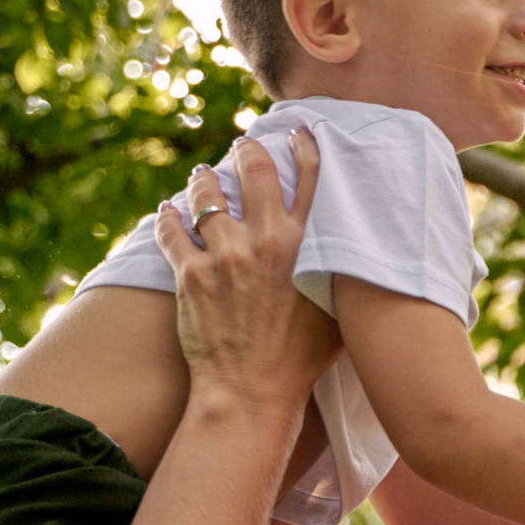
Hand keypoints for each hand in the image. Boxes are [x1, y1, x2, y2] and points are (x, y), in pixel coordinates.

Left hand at [153, 131, 338, 413]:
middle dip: (248, 150)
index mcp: (307, 246)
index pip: (310, 179)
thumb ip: (343, 272)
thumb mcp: (338, 309)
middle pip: (254, 172)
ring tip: (202, 175)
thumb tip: (358, 253)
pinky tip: (166, 210)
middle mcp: (266, 242)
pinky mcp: (190, 275)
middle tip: (243, 144)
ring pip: (207, 196)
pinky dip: (167, 217)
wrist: (252, 392)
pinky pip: (172, 232)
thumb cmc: (302, 359)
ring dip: (203, 181)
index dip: (304, 147)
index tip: (297, 132)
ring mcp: (225, 256)